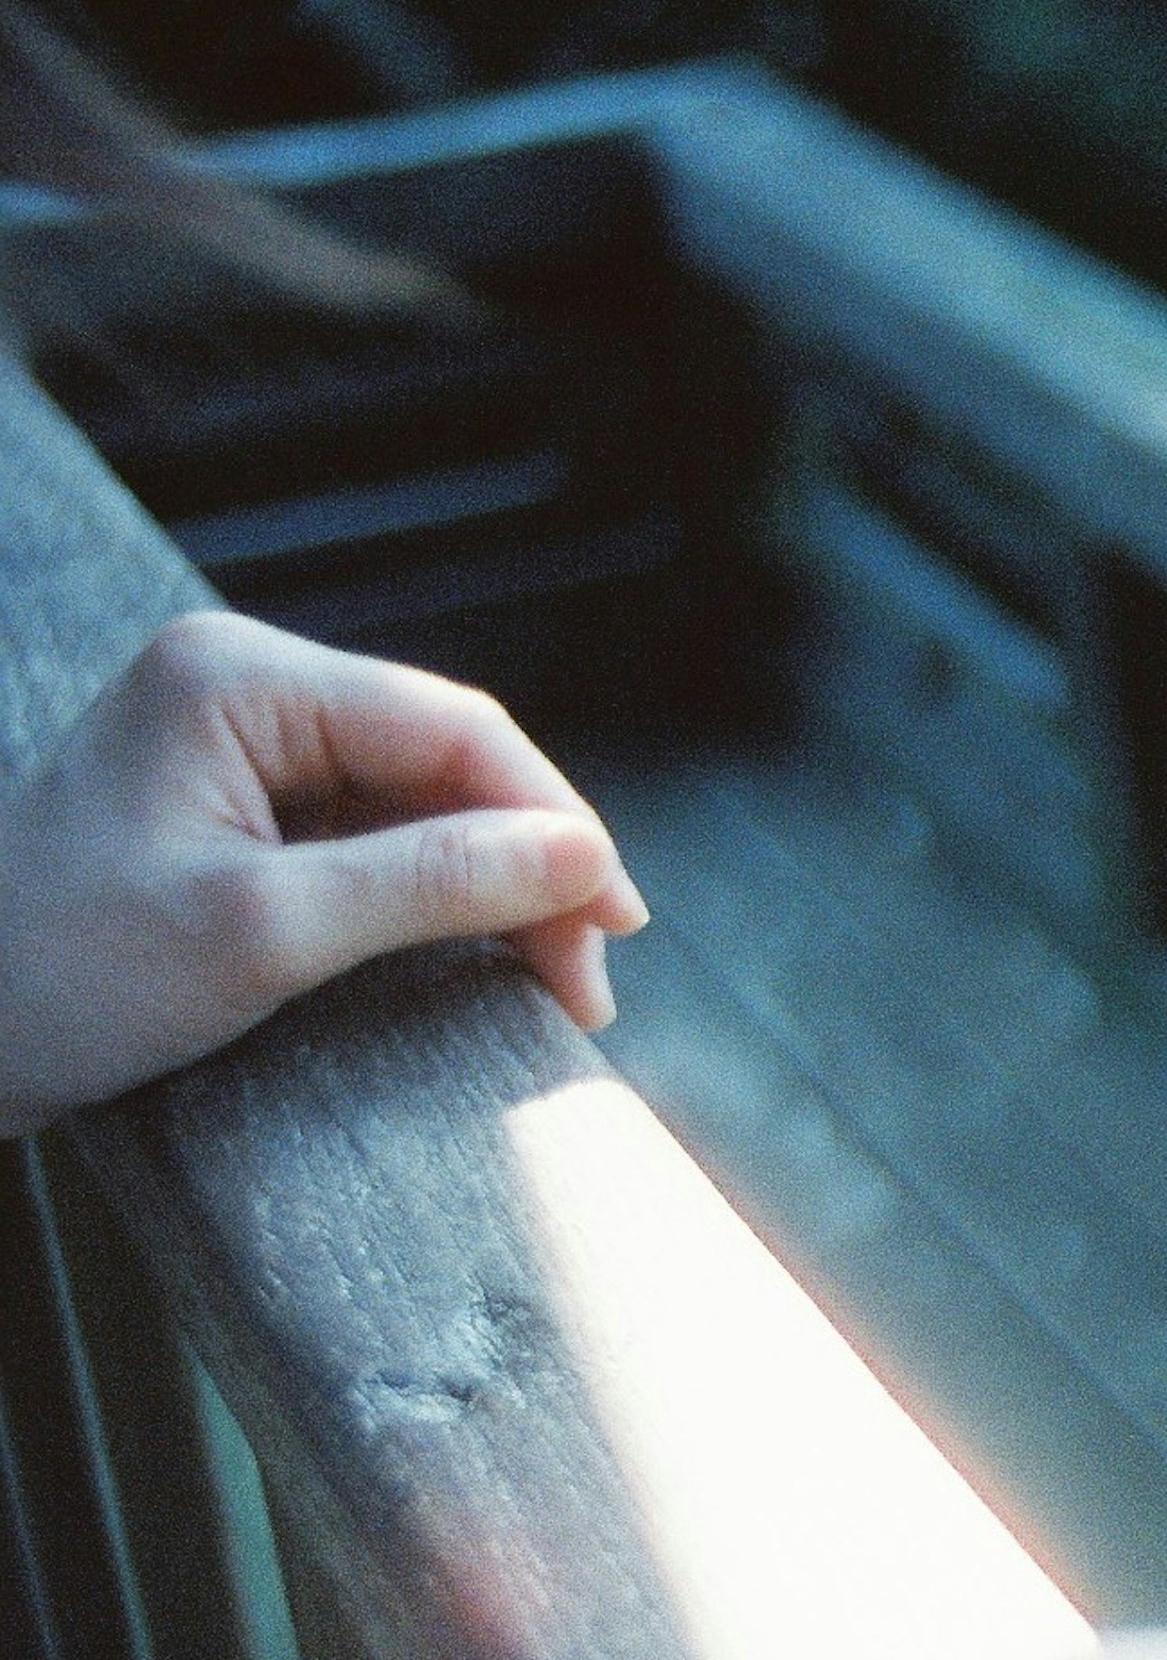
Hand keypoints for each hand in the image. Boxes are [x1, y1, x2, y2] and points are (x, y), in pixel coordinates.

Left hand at [0, 611, 645, 1136]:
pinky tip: (479, 955)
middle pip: (447, 761)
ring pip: (423, 802)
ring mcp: (239, 744)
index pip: (452, 729)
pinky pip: (374, 836)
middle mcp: (244, 685)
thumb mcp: (262, 933)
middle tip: (587, 979)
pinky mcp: (237, 806)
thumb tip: (587, 859)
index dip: (555, 821)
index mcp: (237, 677)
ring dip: (496, 889)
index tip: (616, 924)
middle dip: (533, 864)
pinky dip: (437, 898)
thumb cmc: (57, 976)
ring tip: (551, 982)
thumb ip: (432, 883)